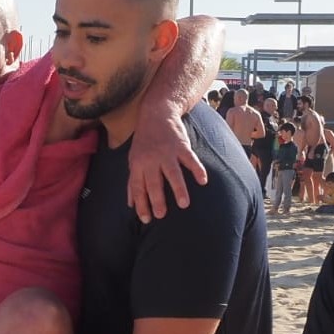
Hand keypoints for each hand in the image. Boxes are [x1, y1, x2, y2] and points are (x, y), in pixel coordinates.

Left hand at [128, 107, 207, 223]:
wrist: (156, 113)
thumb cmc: (144, 141)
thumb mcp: (133, 159)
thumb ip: (133, 182)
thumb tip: (130, 204)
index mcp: (138, 164)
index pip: (137, 187)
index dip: (141, 204)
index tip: (146, 219)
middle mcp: (151, 159)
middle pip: (153, 182)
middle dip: (157, 200)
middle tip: (162, 215)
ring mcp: (167, 153)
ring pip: (172, 173)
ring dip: (178, 189)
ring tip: (184, 204)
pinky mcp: (181, 146)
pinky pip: (190, 159)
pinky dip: (198, 170)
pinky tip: (203, 181)